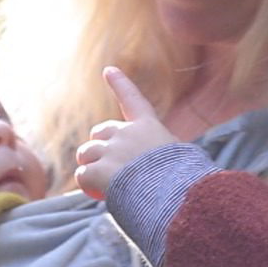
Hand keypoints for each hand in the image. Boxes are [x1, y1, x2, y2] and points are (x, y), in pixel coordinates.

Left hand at [74, 67, 178, 199]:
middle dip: (97, 146)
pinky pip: (83, 176)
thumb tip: (168, 158)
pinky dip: (88, 186)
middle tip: (104, 166)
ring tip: (101, 184)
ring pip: (86, 153)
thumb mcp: (184, 158)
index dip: (120, 84)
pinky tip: (100, 194)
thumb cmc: (185, 182)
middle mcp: (127, 134)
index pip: (133, 100)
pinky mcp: (99, 171)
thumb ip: (168, 153)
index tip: (108, 70)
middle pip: (99, 132)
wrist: (174, 196)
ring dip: (89, 166)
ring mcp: (111, 151)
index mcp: (149, 128)